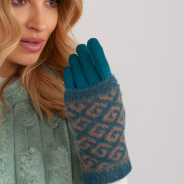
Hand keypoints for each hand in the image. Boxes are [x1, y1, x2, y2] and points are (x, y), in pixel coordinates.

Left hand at [63, 37, 131, 183]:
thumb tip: (100, 72)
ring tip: (75, 56)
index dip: (96, 51)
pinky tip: (69, 69)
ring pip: (77, 73)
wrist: (101, 142)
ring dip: (75, 62)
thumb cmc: (111, 121)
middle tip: (81, 47)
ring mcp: (82, 95)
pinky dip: (69, 74)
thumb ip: (107, 86)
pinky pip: (69, 83)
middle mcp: (94, 89)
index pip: (101, 63)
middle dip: (84, 54)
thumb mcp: (114, 101)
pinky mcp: (71, 102)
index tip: (92, 42)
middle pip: (87, 65)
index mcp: (108, 87)